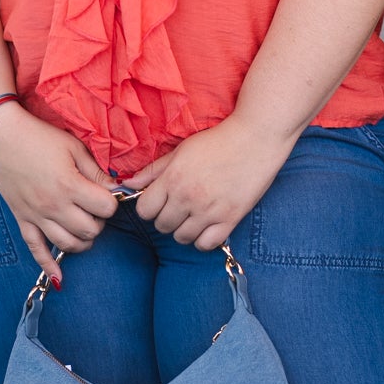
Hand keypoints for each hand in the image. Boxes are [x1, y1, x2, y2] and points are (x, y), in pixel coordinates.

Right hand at [0, 107, 117, 281]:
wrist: (0, 137)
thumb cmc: (39, 137)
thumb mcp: (73, 148)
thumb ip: (96, 172)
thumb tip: (117, 189)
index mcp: (69, 185)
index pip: (106, 208)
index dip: (111, 202)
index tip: (106, 193)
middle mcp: (54, 206)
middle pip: (90, 230)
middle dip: (99, 221)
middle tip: (94, 207)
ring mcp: (37, 216)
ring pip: (69, 244)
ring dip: (83, 240)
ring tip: (84, 226)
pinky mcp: (22, 220)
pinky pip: (36, 250)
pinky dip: (48, 266)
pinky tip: (59, 278)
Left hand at [121, 112, 297, 250]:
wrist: (255, 139)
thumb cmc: (217, 141)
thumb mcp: (181, 150)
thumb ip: (154, 170)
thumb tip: (128, 184)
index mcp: (173, 178)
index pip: (144, 210)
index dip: (149, 207)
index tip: (160, 201)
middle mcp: (187, 197)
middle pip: (161, 226)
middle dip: (166, 218)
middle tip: (179, 207)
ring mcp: (209, 210)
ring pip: (181, 238)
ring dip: (184, 230)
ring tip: (194, 216)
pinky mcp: (230, 219)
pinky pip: (205, 244)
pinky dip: (203, 239)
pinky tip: (207, 226)